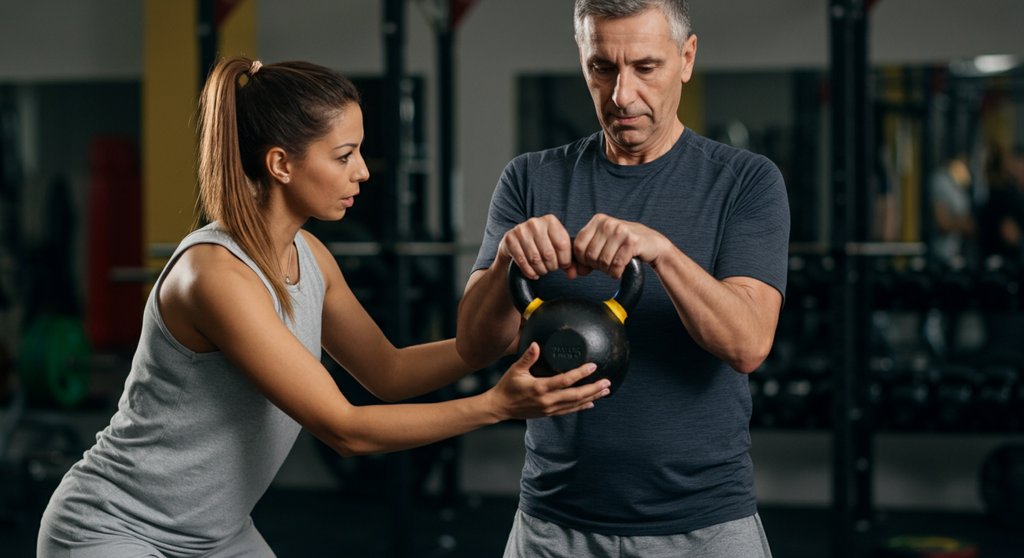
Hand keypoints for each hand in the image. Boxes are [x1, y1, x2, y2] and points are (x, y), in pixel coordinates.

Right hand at [488, 343, 610, 419]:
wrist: (500, 407)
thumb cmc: (507, 387)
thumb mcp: (516, 369)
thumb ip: (528, 357)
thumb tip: (537, 345)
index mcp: (540, 388)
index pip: (565, 380)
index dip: (580, 373)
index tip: (592, 366)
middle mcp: (547, 400)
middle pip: (575, 395)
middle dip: (593, 388)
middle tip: (607, 382)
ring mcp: (549, 409)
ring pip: (575, 404)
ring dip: (591, 397)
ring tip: (605, 391)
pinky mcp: (549, 414)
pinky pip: (569, 411)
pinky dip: (581, 407)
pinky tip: (591, 403)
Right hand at [499, 215, 579, 279]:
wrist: (515, 243)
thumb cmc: (540, 245)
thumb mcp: (556, 247)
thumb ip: (567, 260)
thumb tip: (572, 275)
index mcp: (550, 221)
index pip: (562, 245)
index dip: (564, 260)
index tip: (562, 265)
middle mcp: (535, 223)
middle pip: (548, 253)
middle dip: (551, 266)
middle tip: (550, 269)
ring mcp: (521, 230)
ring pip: (535, 259)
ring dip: (541, 270)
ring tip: (542, 271)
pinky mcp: (510, 239)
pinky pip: (522, 261)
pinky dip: (530, 272)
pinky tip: (533, 273)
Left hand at [574, 213, 669, 277]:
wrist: (653, 244)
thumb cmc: (625, 244)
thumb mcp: (604, 243)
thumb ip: (588, 254)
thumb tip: (577, 271)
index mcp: (598, 220)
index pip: (578, 245)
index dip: (583, 260)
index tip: (592, 263)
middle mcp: (608, 223)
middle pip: (590, 255)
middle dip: (597, 266)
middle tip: (607, 266)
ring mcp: (621, 231)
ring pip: (603, 261)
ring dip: (608, 271)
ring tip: (614, 267)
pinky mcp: (632, 241)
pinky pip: (617, 264)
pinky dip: (616, 272)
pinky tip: (620, 270)